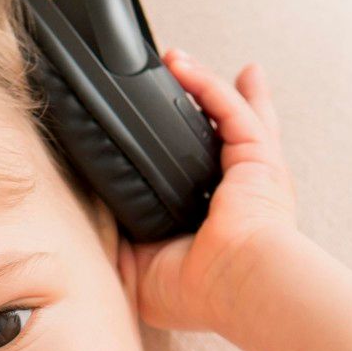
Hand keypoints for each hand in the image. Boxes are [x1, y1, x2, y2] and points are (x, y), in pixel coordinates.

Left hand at [116, 52, 297, 333]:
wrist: (237, 284)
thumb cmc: (203, 292)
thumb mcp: (142, 274)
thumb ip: (120, 250)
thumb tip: (94, 230)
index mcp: (218, 218)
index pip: (203, 175)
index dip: (191, 153)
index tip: (168, 135)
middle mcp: (238, 191)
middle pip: (229, 133)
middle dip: (217, 103)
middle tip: (192, 77)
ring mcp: (251, 171)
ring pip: (229, 112)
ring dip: (202, 81)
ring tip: (175, 58)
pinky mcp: (256, 156)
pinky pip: (228, 108)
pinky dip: (205, 83)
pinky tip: (181, 65)